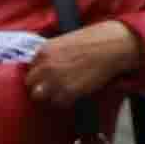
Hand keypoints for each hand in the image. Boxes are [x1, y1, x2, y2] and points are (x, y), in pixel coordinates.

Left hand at [24, 19, 144, 111]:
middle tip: (54, 86)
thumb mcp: (65, 42)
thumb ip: (51, 55)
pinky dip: (65, 101)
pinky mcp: (68, 92)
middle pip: (30, 84)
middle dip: (40, 85)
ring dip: (49, 95)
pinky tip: (75, 92)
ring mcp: (55, 81)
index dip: (40, 74)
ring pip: (40, 96)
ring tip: (64, 90)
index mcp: (43, 51)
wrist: (114, 46)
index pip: (30, 69)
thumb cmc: (95, 40)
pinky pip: (58, 103)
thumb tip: (44, 68)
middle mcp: (45, 67)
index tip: (48, 76)